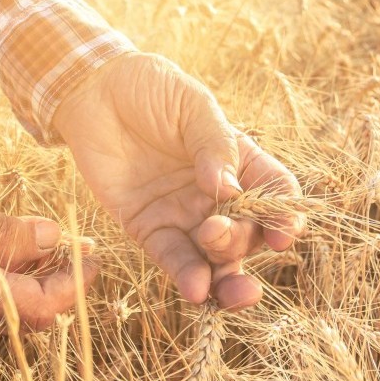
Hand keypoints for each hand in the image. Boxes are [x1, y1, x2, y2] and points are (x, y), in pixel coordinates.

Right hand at [0, 136, 94, 330]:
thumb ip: (15, 234)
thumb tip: (57, 243)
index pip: (37, 309)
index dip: (73, 287)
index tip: (95, 260)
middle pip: (24, 314)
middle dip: (59, 286)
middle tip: (84, 253)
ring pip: (4, 303)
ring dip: (35, 278)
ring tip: (61, 244)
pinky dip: (9, 273)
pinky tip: (23, 245)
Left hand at [52, 53, 302, 309]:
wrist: (95, 90)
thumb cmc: (151, 89)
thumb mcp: (192, 107)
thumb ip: (214, 146)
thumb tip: (228, 191)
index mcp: (240, 161)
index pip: (275, 194)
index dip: (285, 216)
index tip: (283, 232)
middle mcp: (217, 195)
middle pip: (246, 233)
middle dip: (241, 243)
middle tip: (217, 230)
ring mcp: (184, 215)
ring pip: (215, 258)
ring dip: (223, 277)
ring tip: (219, 288)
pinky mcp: (148, 227)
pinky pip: (172, 259)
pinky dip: (187, 278)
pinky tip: (196, 291)